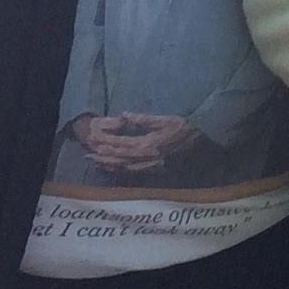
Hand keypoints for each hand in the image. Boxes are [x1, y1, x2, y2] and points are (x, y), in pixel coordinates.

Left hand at [76, 111, 192, 174]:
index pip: (120, 144)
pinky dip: (118, 171)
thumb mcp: (166, 120)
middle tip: (87, 154)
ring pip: (122, 168)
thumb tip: (125, 115)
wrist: (202, 150)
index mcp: (147, 144)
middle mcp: (145, 158)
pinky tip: (111, 169)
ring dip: (106, 165)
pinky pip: (131, 173)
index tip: (93, 139)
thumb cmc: (185, 131)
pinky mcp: (152, 172)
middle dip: (101, 156)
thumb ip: (144, 119)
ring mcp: (148, 167)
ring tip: (94, 163)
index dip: (105, 142)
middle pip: (118, 158)